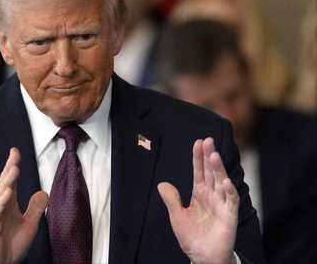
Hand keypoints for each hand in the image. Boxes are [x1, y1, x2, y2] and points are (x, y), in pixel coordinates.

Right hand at [0, 148, 48, 263]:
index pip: (9, 180)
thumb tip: (44, 191)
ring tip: (14, 169)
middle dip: (9, 168)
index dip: (12, 165)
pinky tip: (7, 192)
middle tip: (15, 155)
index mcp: (6, 203)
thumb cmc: (11, 244)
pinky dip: (1, 201)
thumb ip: (36, 208)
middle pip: (4, 183)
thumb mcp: (30, 224)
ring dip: (7, 181)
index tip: (15, 151)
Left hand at [158, 138, 238, 263]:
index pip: (199, 172)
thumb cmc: (191, 237)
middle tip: (209, 140)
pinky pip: (231, 201)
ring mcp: (221, 204)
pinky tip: (225, 181)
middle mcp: (212, 196)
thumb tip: (162, 183)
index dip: (198, 158)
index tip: (198, 142)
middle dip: (210, 156)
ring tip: (214, 155)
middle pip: (211, 172)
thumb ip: (171, 199)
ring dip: (219, 169)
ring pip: (221, 182)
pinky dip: (229, 191)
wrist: (202, 257)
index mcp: (199, 194)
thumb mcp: (177, 216)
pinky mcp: (229, 216)